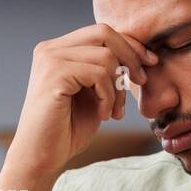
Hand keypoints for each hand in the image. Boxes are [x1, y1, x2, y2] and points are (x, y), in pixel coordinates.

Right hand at [5, 23, 157, 182]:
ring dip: (118, 88)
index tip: (150, 63)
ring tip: (113, 112)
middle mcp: (50, 49)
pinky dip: (108, 97)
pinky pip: (99, 74)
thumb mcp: (93, 93)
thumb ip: (106, 70)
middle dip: (131, 56)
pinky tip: (103, 116)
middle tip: (141, 82)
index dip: (130, 44)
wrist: (41, 158)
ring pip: (105, 56)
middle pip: (104, 33)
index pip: (101, 32)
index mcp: (57, 50)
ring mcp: (50, 59)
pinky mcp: (54, 75)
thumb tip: (139, 52)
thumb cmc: (66, 130)